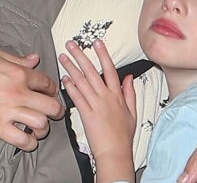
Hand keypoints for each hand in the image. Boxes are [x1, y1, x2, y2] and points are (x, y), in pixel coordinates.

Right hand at [0, 44, 63, 150]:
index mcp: (18, 72)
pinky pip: (22, 140)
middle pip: (51, 106)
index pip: (47, 83)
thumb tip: (34, 59)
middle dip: (57, 110)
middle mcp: (17, 92)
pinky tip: (26, 138)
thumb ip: (16, 58)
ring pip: (41, 124)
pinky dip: (29, 142)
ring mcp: (7, 111)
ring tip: (40, 126)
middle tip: (54, 112)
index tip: (50, 92)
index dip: (52, 89)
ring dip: (44, 127)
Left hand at [59, 39, 135, 182]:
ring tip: (63, 56)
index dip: (103, 54)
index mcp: (117, 95)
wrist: (115, 153)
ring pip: (81, 81)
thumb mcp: (132, 111)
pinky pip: (76, 97)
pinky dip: (70, 86)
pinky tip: (64, 78)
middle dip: (80, 55)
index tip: (96, 42)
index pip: (110, 69)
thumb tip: (129, 77)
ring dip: (71, 67)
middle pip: (91, 71)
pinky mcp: (86, 114)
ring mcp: (95, 105)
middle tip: (71, 44)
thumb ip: (130, 92)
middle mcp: (106, 97)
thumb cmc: (123, 135)